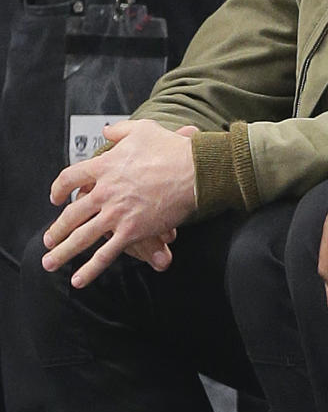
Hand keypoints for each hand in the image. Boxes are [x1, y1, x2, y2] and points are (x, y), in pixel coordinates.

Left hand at [42, 120, 198, 287]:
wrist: (194, 170)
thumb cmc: (172, 149)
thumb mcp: (142, 131)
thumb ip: (120, 131)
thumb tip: (107, 131)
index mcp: (104, 167)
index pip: (70, 178)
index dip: (59, 189)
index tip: (56, 198)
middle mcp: (104, 191)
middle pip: (71, 214)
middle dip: (56, 229)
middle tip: (49, 239)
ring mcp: (116, 213)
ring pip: (81, 237)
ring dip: (63, 252)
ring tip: (50, 262)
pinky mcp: (131, 231)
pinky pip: (106, 254)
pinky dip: (90, 269)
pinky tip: (78, 280)